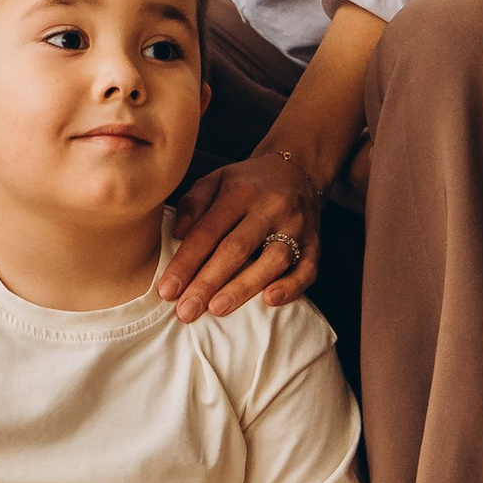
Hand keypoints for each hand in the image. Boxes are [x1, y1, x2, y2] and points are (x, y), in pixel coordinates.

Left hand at [156, 145, 320, 321]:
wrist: (297, 171)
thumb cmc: (246, 183)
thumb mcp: (215, 180)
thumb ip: (193, 204)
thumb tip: (176, 234)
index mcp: (241, 190)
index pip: (209, 230)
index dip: (186, 262)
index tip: (167, 290)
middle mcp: (271, 207)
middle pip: (237, 248)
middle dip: (208, 282)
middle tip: (185, 311)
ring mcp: (297, 225)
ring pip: (272, 260)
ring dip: (244, 287)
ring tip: (217, 309)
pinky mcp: (315, 243)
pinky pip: (308, 269)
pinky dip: (291, 287)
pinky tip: (269, 301)